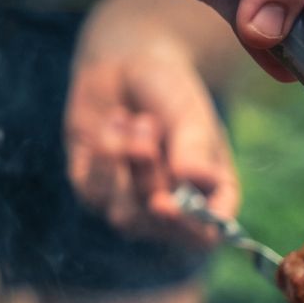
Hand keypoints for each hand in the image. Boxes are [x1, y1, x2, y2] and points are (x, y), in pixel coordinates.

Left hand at [64, 42, 238, 244]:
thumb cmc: (172, 92)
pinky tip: (113, 122)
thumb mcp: (190, 113)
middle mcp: (175, 209)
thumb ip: (194, 146)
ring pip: (123, 214)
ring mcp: (133, 206)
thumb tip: (195, 179)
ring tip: (133, 119)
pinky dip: (102, 152)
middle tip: (147, 123)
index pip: (205, 236)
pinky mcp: (96, 194)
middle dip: (148, 176)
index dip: (186, 229)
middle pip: (158, 224)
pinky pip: (92, 193)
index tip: (164, 204)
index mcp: (211, 196)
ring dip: (126, 161)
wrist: (127, 66)